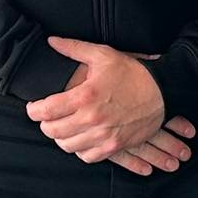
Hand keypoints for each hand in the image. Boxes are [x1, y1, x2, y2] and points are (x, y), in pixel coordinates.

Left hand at [26, 37, 194, 170]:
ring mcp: (103, 135)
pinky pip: (87, 156)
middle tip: (48, 117)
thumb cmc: (133, 72)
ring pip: (67, 146)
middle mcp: (91, 119)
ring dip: (61, 137)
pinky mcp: (115, 146)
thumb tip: (51, 41)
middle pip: (53, 131)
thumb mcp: (103, 54)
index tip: (34, 107)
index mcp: (84, 96)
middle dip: (45, 124)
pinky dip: (79, 149)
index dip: (34, 110)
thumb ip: (74, 48)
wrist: (164, 91)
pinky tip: (80, 138)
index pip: (46, 110)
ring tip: (63, 127)